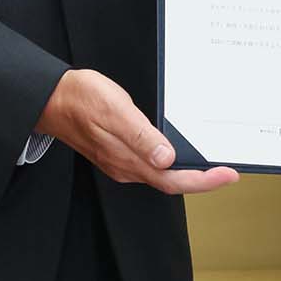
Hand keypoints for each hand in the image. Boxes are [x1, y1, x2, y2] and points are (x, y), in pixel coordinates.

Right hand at [38, 68, 240, 194]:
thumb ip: (141, 136)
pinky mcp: (118, 152)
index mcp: (128, 160)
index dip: (203, 181)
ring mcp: (122, 161)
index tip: (227, 175)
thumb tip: (167, 158)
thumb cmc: (82, 99)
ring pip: (162, 175)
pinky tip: (178, 152)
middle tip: (228, 172)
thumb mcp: (115, 110)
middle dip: (202, 179)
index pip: (173, 180)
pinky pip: (151, 165)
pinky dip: (171, 163)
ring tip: (211, 165)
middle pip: (171, 182)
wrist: (52, 99)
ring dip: (188, 173)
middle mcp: (127, 167)